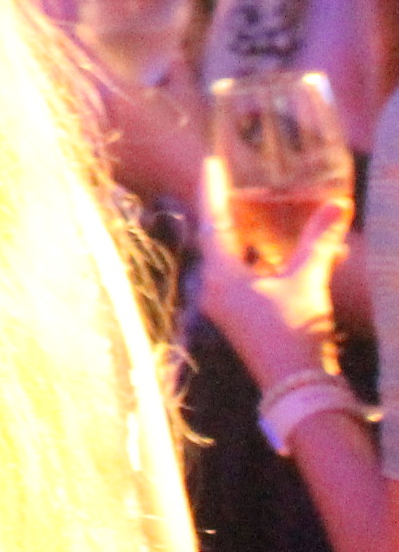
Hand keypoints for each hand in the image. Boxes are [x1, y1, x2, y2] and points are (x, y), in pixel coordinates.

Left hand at [195, 160, 353, 385]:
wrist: (298, 388)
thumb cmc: (296, 333)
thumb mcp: (308, 282)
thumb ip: (320, 242)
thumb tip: (339, 205)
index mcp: (221, 275)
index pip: (212, 221)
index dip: (213, 190)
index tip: (211, 163)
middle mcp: (213, 288)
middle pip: (216, 239)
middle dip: (226, 211)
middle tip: (233, 182)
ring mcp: (223, 306)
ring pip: (228, 260)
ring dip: (241, 237)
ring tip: (253, 210)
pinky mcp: (238, 319)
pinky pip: (239, 278)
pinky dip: (253, 260)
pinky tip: (271, 253)